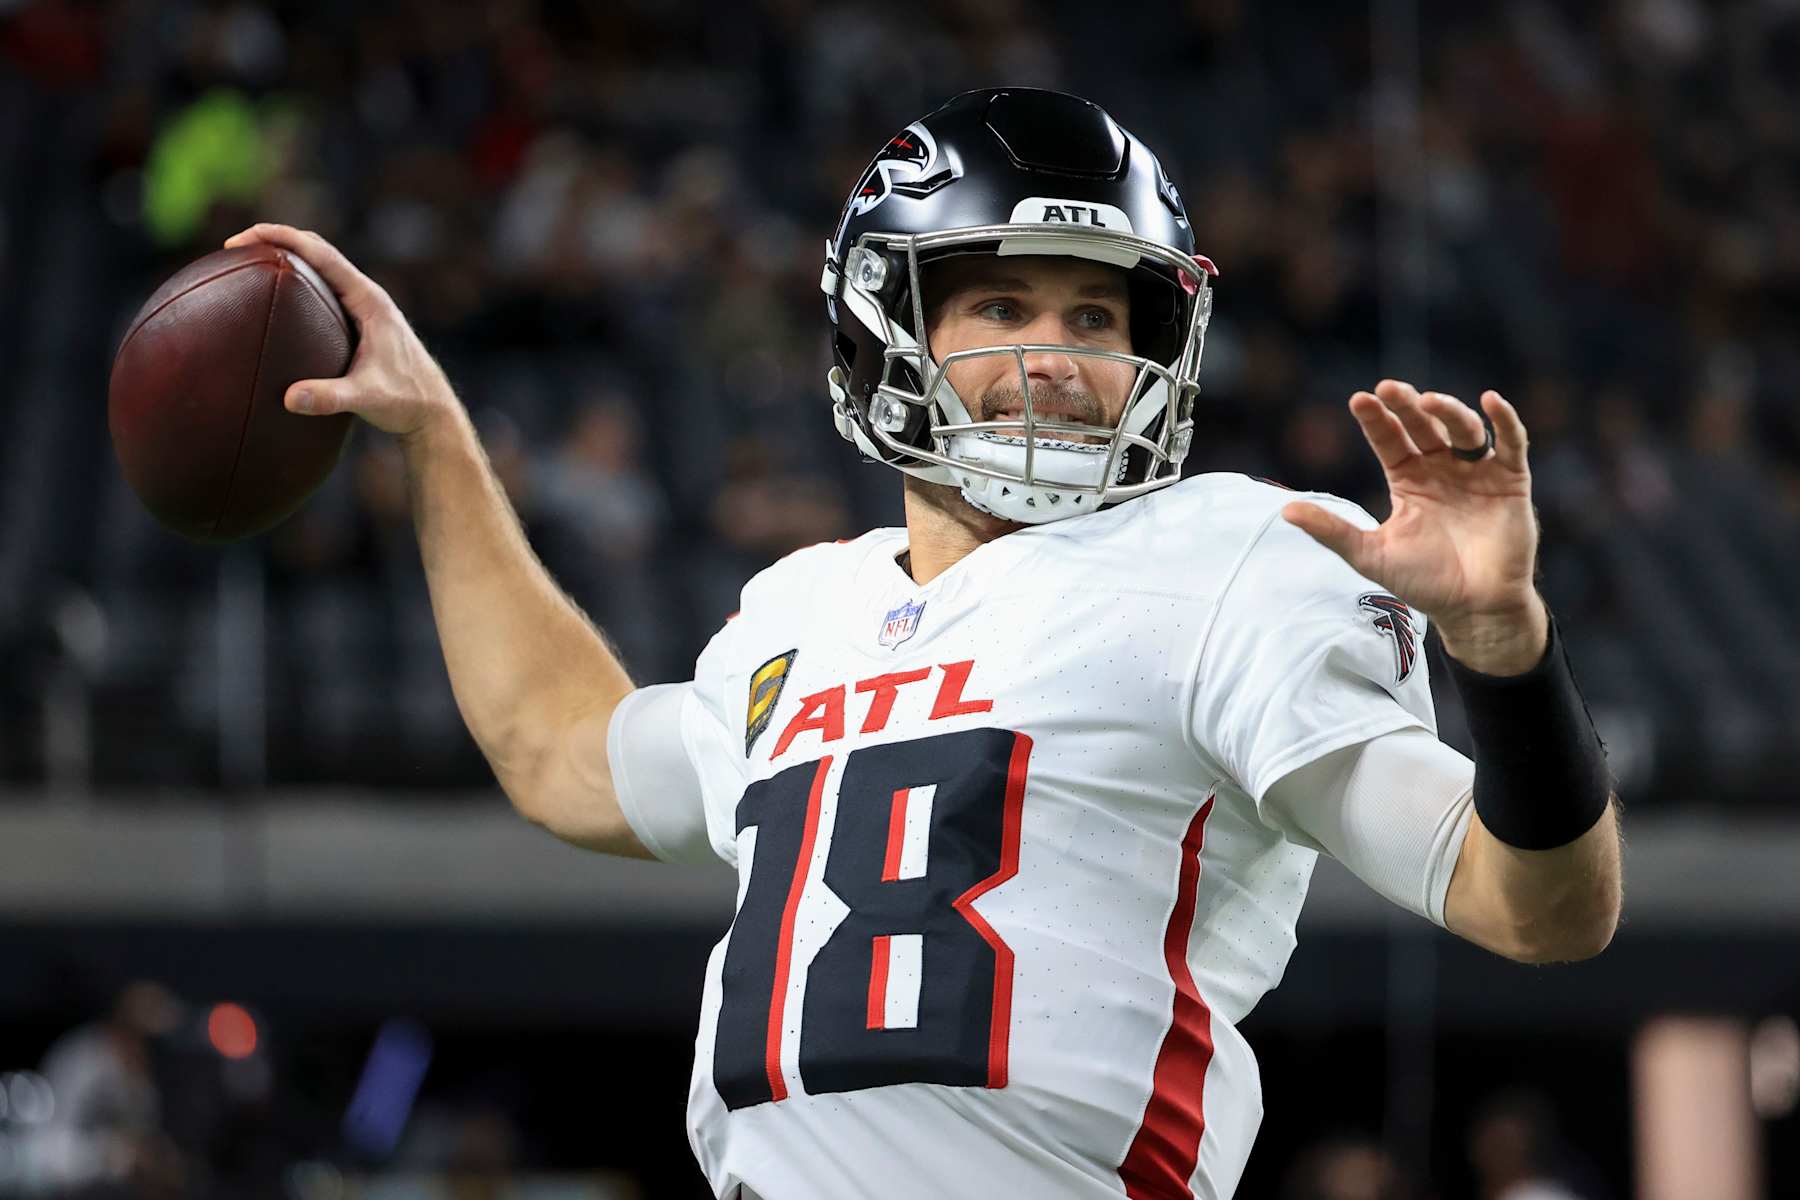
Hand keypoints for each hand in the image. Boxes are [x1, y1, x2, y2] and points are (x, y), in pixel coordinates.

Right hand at [222, 224, 458, 438]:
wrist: (433, 413)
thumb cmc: (405, 402)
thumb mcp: (367, 399)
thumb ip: (330, 398)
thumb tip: (289, 398)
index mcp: (370, 301)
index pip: (322, 255)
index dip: (284, 237)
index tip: (248, 235)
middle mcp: (367, 297)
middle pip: (318, 252)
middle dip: (277, 240)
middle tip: (236, 245)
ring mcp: (364, 309)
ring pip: (321, 269)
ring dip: (286, 259)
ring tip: (246, 263)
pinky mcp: (359, 323)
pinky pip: (323, 292)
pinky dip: (296, 284)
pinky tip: (271, 299)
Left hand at [1281, 379, 1547, 673]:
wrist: (1473, 609)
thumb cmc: (1423, 582)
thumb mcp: (1370, 554)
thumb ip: (1332, 531)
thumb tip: (1285, 510)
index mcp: (1409, 480)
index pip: (1389, 440)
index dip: (1376, 420)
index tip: (1359, 400)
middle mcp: (1441, 470)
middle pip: (1423, 426)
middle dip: (1406, 406)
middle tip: (1389, 388)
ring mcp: (1476, 473)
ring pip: (1463, 429)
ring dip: (1447, 411)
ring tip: (1427, 401)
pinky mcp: (1511, 481)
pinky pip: (1512, 443)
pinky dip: (1505, 420)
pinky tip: (1491, 400)